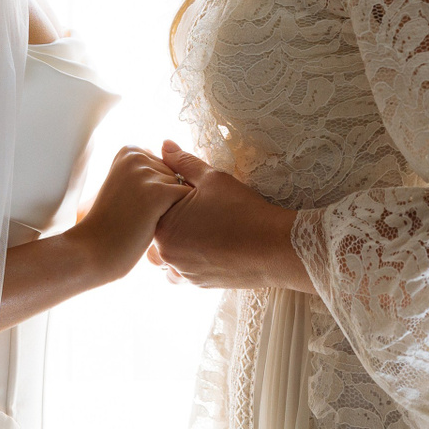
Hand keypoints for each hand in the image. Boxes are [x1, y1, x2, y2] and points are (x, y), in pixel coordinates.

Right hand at [66, 146, 190, 282]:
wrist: (93, 250)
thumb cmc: (113, 224)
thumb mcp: (127, 186)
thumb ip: (149, 171)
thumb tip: (176, 159)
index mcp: (129, 151)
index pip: (167, 165)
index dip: (157, 191)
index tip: (133, 203)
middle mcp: (136, 156)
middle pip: (176, 175)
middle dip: (167, 199)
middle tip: (139, 216)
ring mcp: (145, 174)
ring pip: (183, 187)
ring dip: (173, 208)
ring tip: (146, 222)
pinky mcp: (156, 192)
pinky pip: (186, 198)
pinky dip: (181, 216)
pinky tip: (156, 227)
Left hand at [146, 142, 312, 292]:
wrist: (275, 247)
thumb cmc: (242, 210)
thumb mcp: (212, 178)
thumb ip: (183, 162)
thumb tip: (164, 144)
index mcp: (164, 227)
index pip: (153, 208)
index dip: (169, 196)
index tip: (188, 191)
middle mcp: (168, 254)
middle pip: (159, 231)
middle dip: (172, 219)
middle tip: (198, 207)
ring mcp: (183, 272)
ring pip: (170, 254)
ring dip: (179, 242)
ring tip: (203, 227)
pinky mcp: (200, 284)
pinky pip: (185, 271)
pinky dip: (191, 259)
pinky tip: (209, 245)